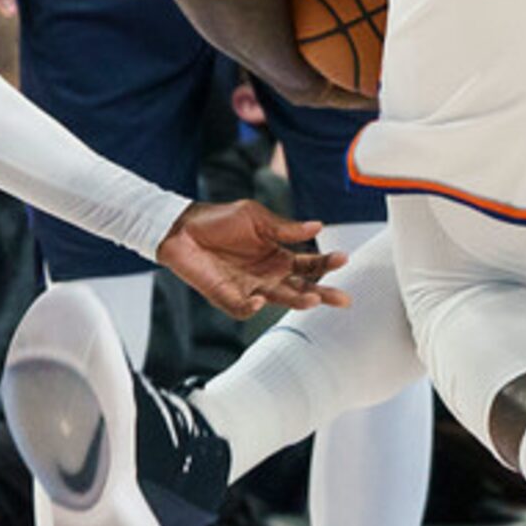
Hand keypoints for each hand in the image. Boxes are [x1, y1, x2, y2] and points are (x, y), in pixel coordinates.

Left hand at [156, 200, 349, 318]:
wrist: (182, 229)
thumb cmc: (219, 220)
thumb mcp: (255, 217)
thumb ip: (284, 227)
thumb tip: (318, 226)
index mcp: (278, 255)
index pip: (309, 264)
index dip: (326, 263)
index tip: (343, 259)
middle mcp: (268, 275)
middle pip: (302, 288)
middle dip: (323, 293)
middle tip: (342, 299)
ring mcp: (249, 288)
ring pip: (279, 301)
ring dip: (297, 302)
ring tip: (312, 299)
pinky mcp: (227, 297)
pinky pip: (244, 308)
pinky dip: (252, 307)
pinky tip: (259, 299)